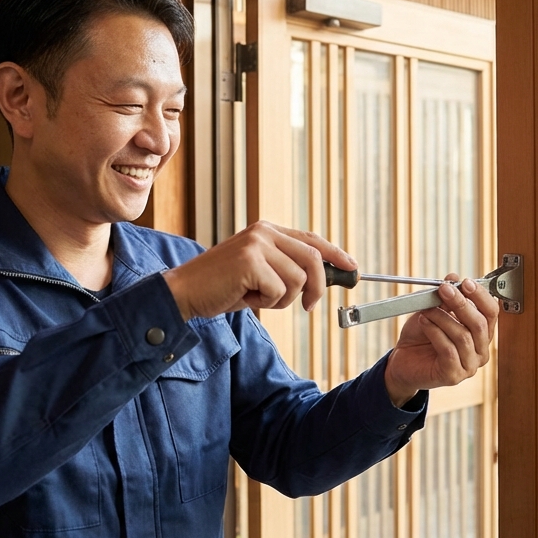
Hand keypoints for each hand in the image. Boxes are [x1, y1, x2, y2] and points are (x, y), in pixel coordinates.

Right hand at [162, 221, 356, 319]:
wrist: (184, 292)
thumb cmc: (222, 287)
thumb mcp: (259, 273)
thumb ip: (287, 268)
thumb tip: (325, 278)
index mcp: (267, 230)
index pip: (311, 239)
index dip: (336, 254)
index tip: (353, 268)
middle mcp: (264, 232)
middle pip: (312, 258)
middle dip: (318, 287)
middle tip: (309, 306)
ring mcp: (257, 244)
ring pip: (298, 279)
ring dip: (282, 299)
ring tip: (257, 297)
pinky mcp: (250, 261)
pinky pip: (280, 290)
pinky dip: (266, 302)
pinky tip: (245, 297)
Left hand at [384, 274, 499, 406]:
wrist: (403, 361)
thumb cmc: (421, 337)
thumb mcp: (434, 311)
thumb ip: (446, 298)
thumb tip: (454, 278)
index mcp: (481, 334)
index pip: (491, 313)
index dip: (481, 296)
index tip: (465, 282)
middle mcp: (480, 351)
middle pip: (479, 324)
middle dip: (461, 303)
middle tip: (444, 290)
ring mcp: (469, 366)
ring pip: (463, 336)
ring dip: (442, 317)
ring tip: (427, 309)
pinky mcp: (453, 375)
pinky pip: (448, 350)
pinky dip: (435, 332)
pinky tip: (424, 322)